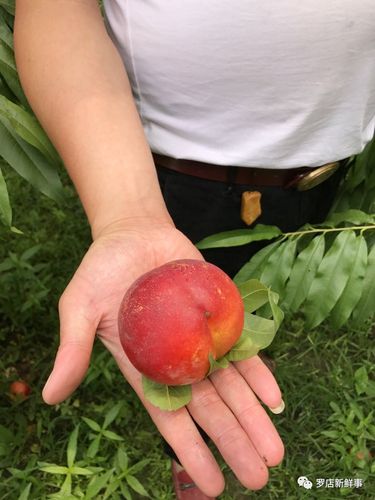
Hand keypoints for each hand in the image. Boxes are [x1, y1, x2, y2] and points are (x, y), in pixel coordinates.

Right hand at [42, 218, 283, 496]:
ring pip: (232, 385)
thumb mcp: (79, 307)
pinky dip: (259, 373)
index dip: (191, 450)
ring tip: (275, 451)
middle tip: (259, 476)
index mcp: (144, 367)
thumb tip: (50, 396)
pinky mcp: (218, 315)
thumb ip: (73, 350)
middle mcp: (177, 360)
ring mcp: (200, 339)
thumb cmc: (102, 270)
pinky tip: (276, 400)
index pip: (170, 416)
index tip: (214, 484)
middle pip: (210, 408)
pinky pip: (243, 348)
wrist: (135, 233)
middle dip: (234, 442)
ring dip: (254, 417)